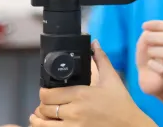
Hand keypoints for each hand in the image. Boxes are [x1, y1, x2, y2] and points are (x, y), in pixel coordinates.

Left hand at [29, 40, 154, 126]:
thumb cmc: (121, 105)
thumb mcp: (112, 79)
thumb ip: (101, 59)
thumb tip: (94, 43)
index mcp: (81, 94)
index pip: (48, 93)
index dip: (45, 91)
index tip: (47, 91)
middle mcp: (74, 111)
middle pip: (44, 107)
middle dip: (44, 104)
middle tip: (48, 102)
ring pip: (43, 123)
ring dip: (40, 118)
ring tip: (41, 116)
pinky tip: (48, 124)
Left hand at [136, 20, 162, 95]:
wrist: (149, 79)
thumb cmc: (148, 57)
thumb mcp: (144, 43)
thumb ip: (147, 35)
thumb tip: (148, 31)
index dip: (158, 24)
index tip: (144, 26)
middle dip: (153, 37)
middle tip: (145, 42)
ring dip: (154, 51)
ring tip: (149, 55)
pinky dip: (153, 65)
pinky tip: (150, 64)